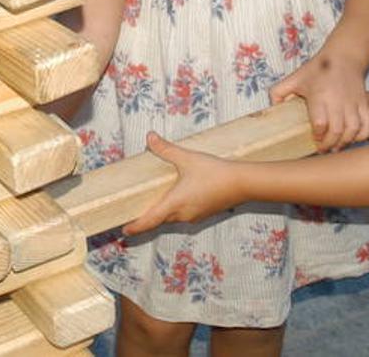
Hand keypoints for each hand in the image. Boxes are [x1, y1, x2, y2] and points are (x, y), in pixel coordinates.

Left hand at [122, 132, 242, 233]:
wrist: (244, 183)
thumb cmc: (215, 172)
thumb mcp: (188, 158)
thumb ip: (166, 149)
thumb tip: (150, 137)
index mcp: (175, 204)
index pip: (150, 220)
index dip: (136, 226)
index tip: (124, 231)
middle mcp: (183, 214)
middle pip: (160, 220)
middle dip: (147, 218)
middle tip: (132, 213)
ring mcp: (195, 216)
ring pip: (172, 218)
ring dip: (162, 213)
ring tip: (151, 204)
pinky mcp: (204, 213)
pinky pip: (184, 215)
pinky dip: (175, 210)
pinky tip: (175, 198)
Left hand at [270, 54, 368, 151]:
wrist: (344, 57)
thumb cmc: (317, 69)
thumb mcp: (294, 78)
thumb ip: (278, 92)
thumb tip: (272, 108)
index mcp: (319, 95)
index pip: (320, 122)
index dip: (317, 135)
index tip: (313, 139)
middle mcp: (337, 101)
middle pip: (337, 130)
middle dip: (329, 144)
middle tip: (322, 149)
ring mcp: (353, 103)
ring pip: (354, 130)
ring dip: (345, 142)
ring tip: (336, 147)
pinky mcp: (364, 103)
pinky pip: (367, 125)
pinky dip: (362, 135)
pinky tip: (352, 138)